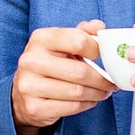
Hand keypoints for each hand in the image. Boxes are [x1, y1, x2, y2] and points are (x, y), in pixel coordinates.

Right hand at [11, 20, 115, 134]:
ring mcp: (30, 86)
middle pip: (80, 71)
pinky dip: (87, 104)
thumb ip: (82, 33)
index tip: (103, 56)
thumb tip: (99, 27)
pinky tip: (90, 100)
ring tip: (103, 91)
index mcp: (40, 39)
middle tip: (111, 82)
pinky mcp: (35, 107)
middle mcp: (31, 61)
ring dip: (97, 93)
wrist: (23, 92)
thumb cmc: (48, 64)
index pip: (78, 41)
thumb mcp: (61, 43)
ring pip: (78, 92)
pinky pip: (72, 107)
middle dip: (102, 79)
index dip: (97, 50)